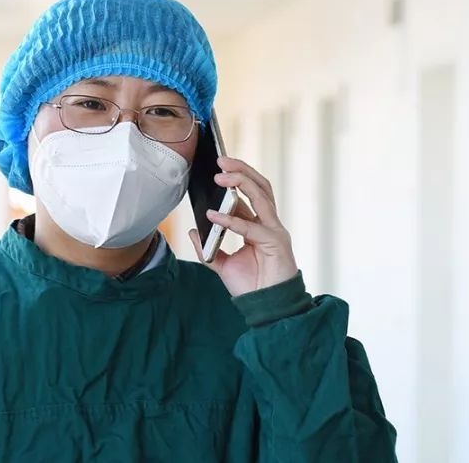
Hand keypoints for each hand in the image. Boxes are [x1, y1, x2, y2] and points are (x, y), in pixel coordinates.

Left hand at [189, 156, 298, 296]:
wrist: (268, 308)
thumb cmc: (251, 286)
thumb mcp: (223, 265)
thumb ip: (208, 249)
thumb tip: (192, 231)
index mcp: (259, 225)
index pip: (250, 192)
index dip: (235, 177)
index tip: (217, 166)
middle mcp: (269, 224)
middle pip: (260, 186)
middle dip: (241, 170)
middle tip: (220, 160)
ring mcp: (275, 231)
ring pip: (262, 196)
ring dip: (241, 182)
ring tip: (220, 176)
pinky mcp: (275, 243)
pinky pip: (252, 227)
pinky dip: (232, 220)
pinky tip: (214, 215)